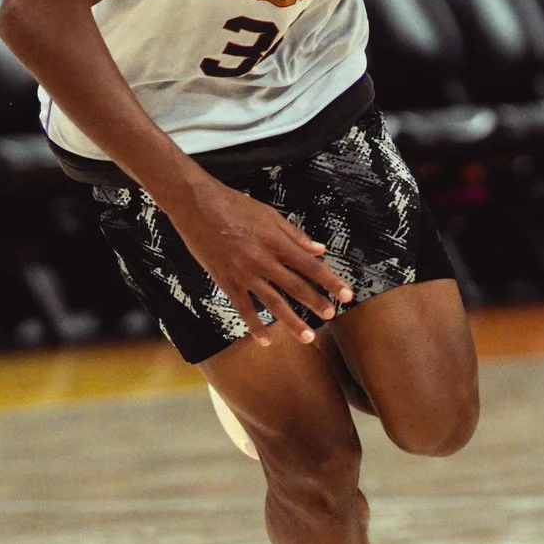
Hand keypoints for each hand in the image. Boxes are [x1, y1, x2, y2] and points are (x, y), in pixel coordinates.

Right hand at [174, 179, 353, 347]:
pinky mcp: (225, 280)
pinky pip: (243, 308)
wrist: (195, 204)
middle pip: (295, 286)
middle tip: (332, 316)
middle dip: (316, 303)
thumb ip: (295, 234)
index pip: (310, 265)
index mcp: (275, 240)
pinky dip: (254, 326)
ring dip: (292, 321)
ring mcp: (243, 272)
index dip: (330, 281)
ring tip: (308, 337)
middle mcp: (262, 259)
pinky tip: (265, 340)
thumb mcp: (268, 213)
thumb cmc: (233, 204)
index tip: (347, 295)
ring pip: (273, 302)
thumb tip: (320, 249)